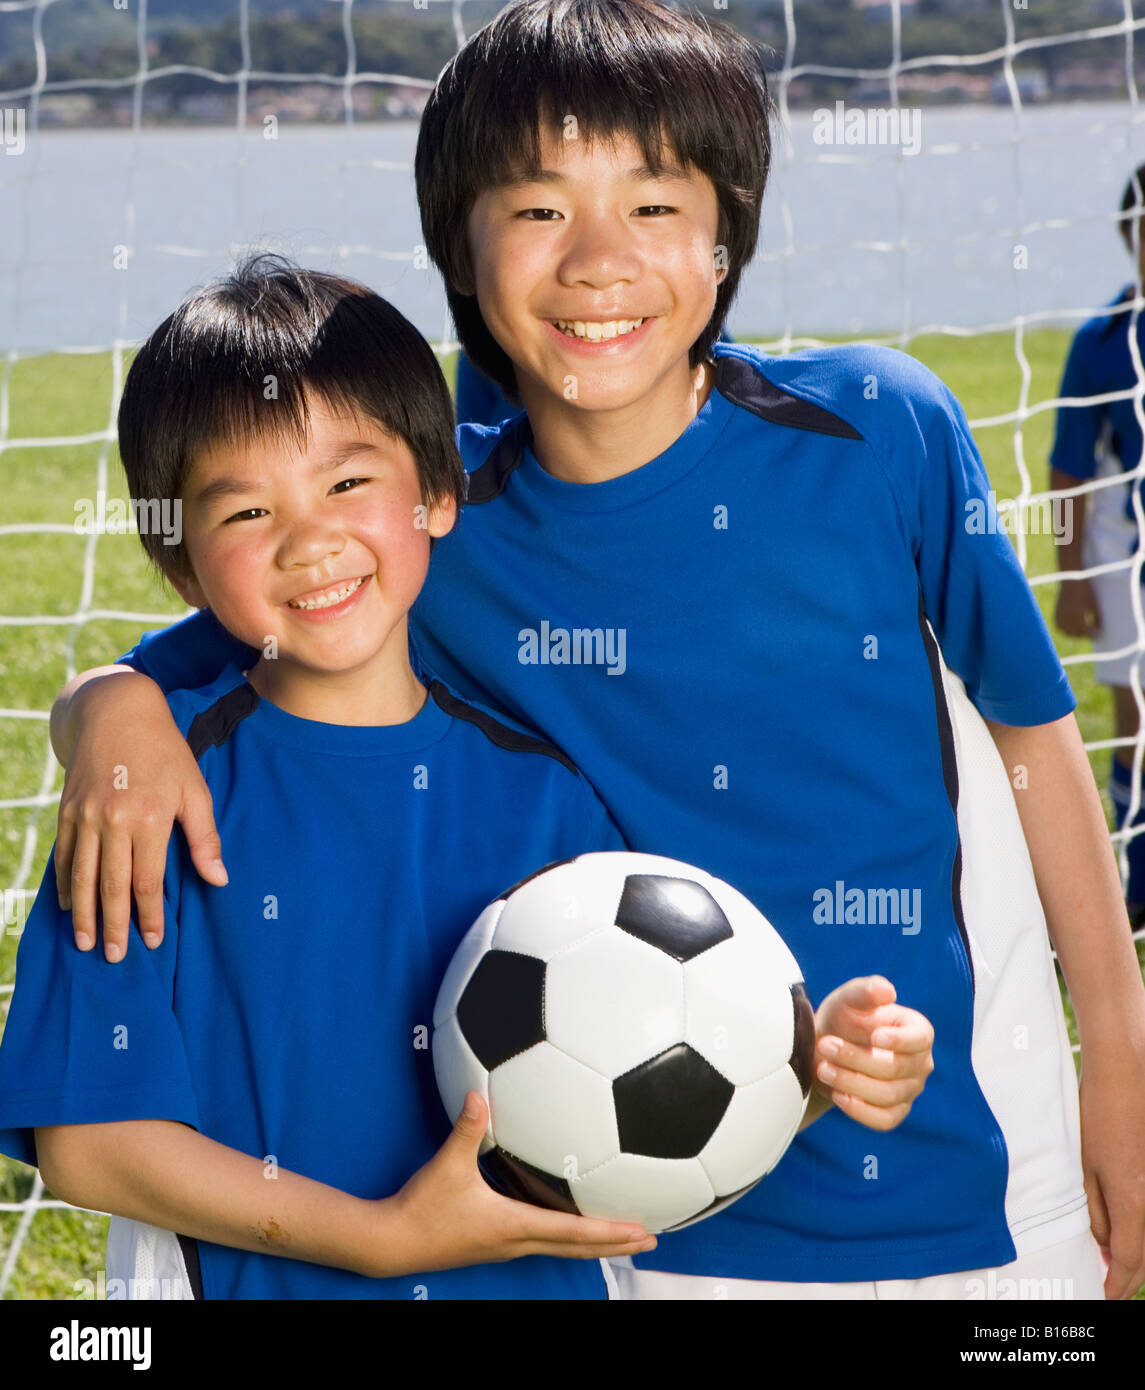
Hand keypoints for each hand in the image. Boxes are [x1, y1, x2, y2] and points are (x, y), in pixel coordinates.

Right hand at [54, 672, 225, 959]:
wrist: (119, 712)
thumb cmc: (166, 753)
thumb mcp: (195, 790)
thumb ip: (205, 838)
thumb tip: (218, 880)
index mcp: (150, 818)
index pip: (147, 881)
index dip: (149, 914)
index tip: (152, 941)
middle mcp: (114, 820)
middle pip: (110, 885)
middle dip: (113, 925)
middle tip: (114, 957)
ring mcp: (86, 816)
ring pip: (81, 875)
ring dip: (83, 913)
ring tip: (85, 942)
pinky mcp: (68, 810)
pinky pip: (64, 855)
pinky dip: (64, 883)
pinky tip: (67, 905)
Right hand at [382, 1092, 656, 1275]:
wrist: (392, 1243)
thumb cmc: (421, 1208)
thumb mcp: (446, 1165)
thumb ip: (466, 1129)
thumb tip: (478, 1095)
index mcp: (513, 1225)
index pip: (572, 1232)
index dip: (609, 1232)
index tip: (641, 1230)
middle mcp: (516, 1241)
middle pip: (578, 1247)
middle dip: (615, 1244)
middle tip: (649, 1238)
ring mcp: (506, 1246)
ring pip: (562, 1247)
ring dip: (594, 1242)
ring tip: (621, 1235)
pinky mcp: (495, 1243)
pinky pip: (542, 1239)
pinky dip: (567, 1235)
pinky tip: (568, 1220)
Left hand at [811, 976, 933, 1131]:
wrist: (828, 1048)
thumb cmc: (845, 1018)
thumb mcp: (850, 998)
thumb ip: (866, 990)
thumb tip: (886, 991)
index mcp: (917, 1031)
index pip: (920, 1039)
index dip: (900, 1040)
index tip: (874, 1037)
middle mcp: (920, 1063)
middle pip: (895, 1069)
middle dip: (856, 1059)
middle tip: (825, 1045)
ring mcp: (909, 1090)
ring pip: (887, 1095)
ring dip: (851, 1083)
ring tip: (822, 1068)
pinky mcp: (894, 1112)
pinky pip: (884, 1120)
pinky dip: (860, 1111)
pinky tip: (837, 1095)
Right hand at [1054, 578, 1099, 638]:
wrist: (1071, 581)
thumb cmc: (1085, 590)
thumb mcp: (1094, 605)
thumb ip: (1097, 619)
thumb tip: (1099, 630)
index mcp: (1076, 615)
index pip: (1085, 631)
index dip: (1093, 634)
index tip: (1099, 634)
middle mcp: (1066, 617)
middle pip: (1076, 634)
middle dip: (1085, 635)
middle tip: (1093, 633)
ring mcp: (1059, 616)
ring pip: (1067, 633)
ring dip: (1075, 634)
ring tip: (1084, 631)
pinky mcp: (1056, 615)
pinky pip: (1060, 628)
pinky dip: (1066, 630)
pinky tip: (1073, 628)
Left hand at [1079, 1046, 1144, 1299]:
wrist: (1125, 1073)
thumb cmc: (1097, 1115)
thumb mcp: (1085, 1167)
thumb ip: (1096, 1212)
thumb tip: (1103, 1246)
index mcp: (1134, 1201)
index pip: (1129, 1264)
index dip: (1115, 1287)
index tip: (1101, 1298)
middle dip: (1126, 1275)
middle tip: (1106, 1286)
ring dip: (1135, 1254)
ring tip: (1111, 1262)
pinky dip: (1140, 1230)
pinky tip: (1122, 1231)